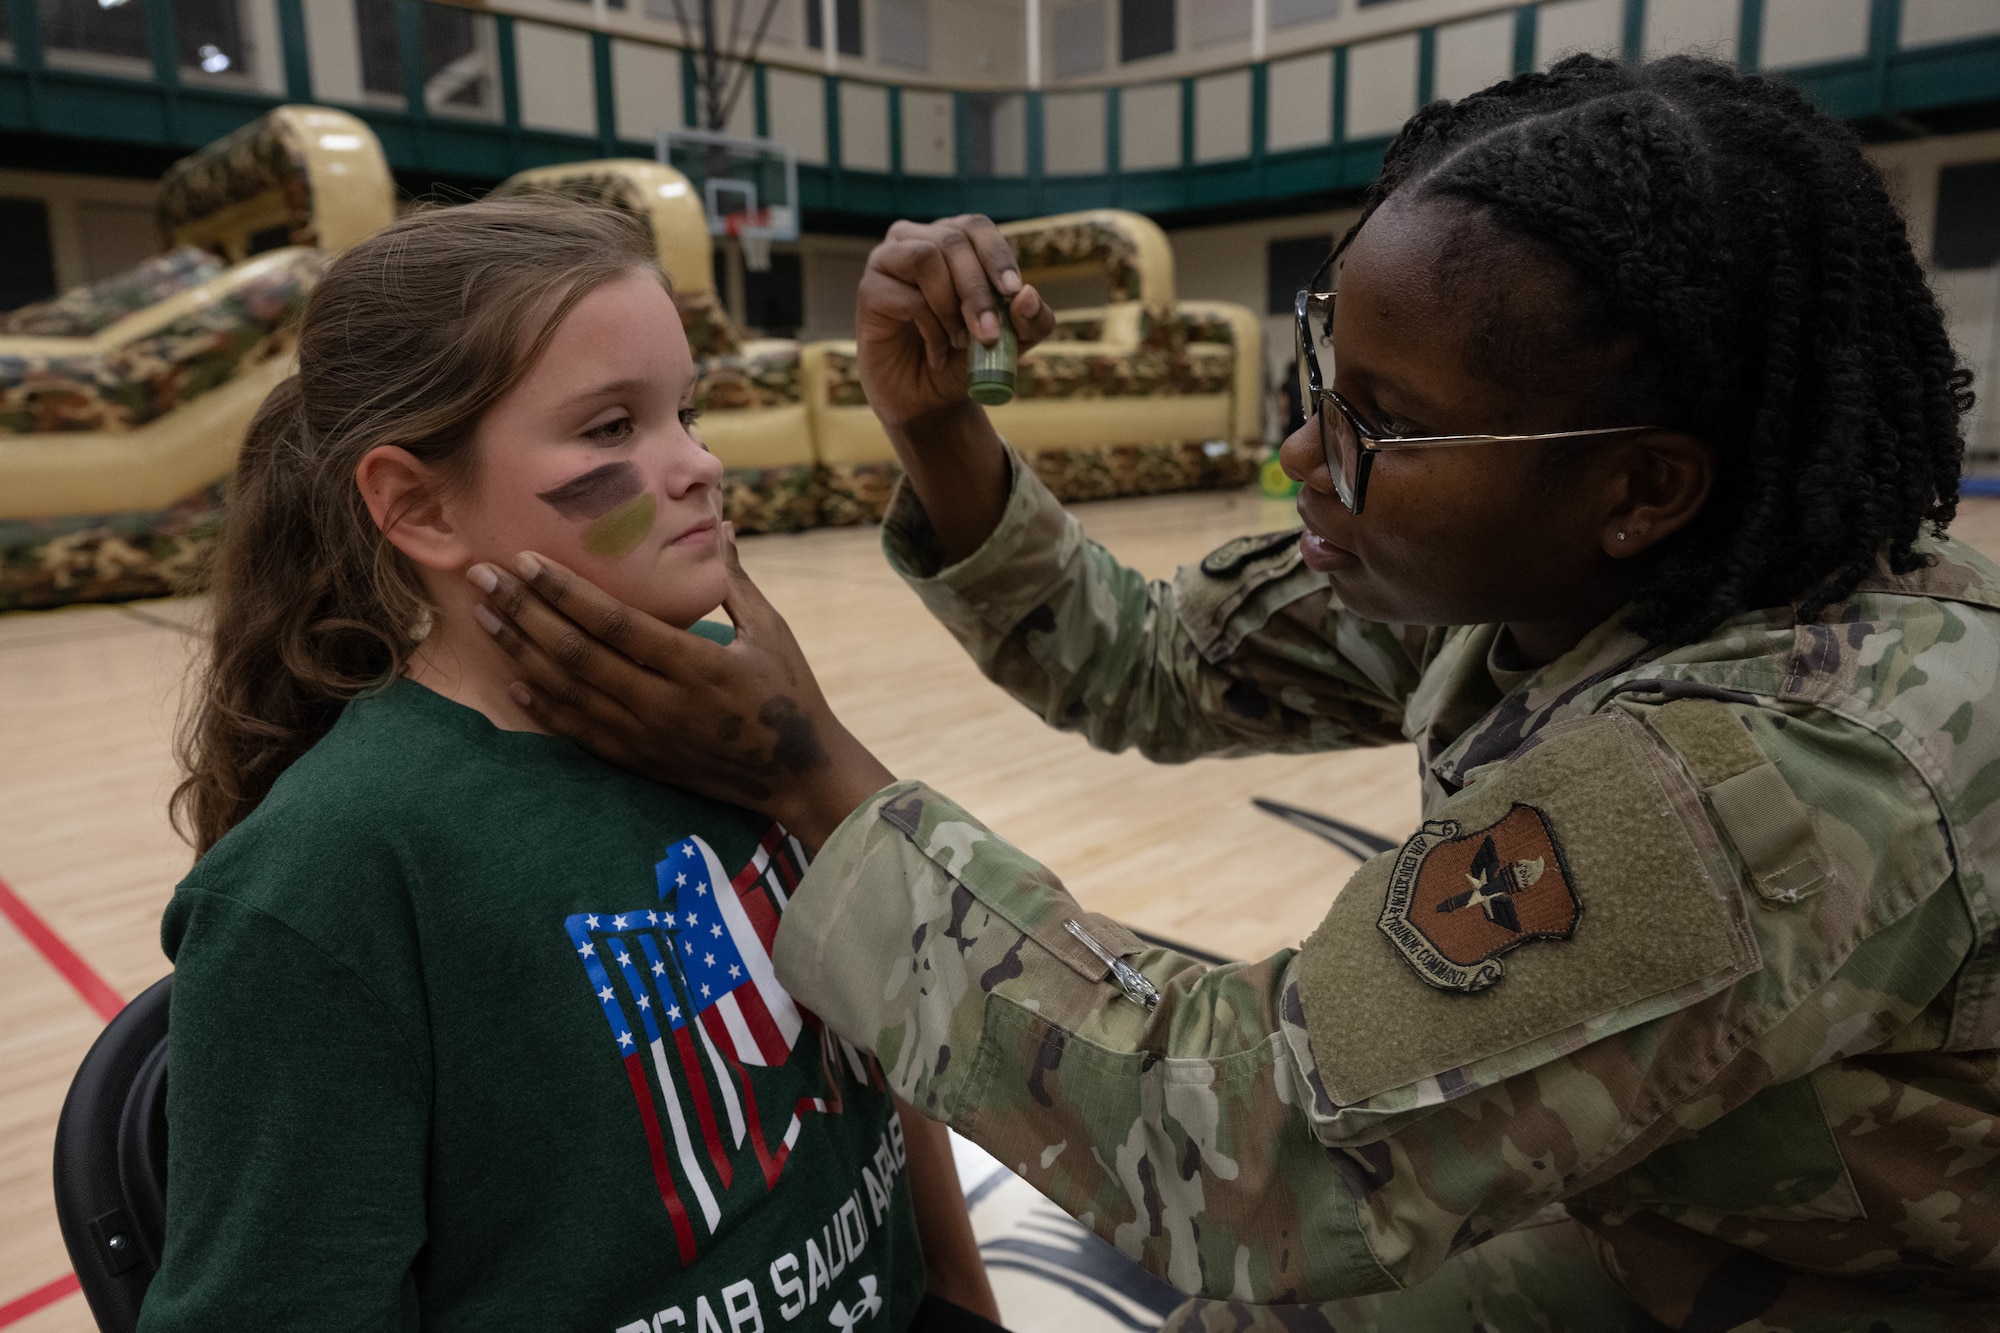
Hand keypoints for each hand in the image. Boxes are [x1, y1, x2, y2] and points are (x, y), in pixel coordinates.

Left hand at [466, 525, 893, 849]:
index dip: (564, 590)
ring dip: (520, 650)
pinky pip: (578, 731)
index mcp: (696, 665)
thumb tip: (722, 525)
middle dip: (523, 609)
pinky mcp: (640, 760)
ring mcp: (646, 736)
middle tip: (483, 575)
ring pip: (567, 690)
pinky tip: (514, 679)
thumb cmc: (791, 695)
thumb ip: (736, 581)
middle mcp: (662, 703)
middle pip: (575, 652)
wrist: (799, 775)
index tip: (526, 559)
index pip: (613, 622)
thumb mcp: (772, 631)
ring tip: (486, 615)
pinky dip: (542, 705)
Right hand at [856, 214, 1057, 430]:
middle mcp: (918, 240)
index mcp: (954, 241)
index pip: (976, 227)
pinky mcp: (870, 289)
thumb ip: (1032, 320)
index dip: (996, 255)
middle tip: (988, 334)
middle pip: (952, 241)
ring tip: (959, 340)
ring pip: (925, 257)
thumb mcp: (1014, 342)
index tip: (1012, 292)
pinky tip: (937, 352)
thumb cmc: (968, 358)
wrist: (931, 399)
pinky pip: (906, 295)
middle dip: (977, 290)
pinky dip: (931, 328)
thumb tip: (1027, 294)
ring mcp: (889, 261)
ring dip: (950, 305)